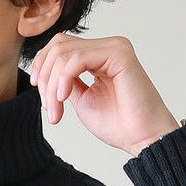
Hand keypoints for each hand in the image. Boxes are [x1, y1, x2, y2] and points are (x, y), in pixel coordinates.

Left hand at [29, 33, 180, 156]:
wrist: (142, 139)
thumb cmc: (119, 125)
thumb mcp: (81, 99)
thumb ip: (65, 82)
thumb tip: (44, 73)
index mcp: (99, 56)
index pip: (60, 47)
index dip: (42, 68)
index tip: (44, 99)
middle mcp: (107, 47)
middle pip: (58, 47)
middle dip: (44, 78)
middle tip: (49, 108)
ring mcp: (114, 47)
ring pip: (64, 54)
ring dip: (52, 85)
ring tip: (56, 110)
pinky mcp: (119, 54)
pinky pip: (77, 59)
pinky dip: (63, 79)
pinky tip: (64, 97)